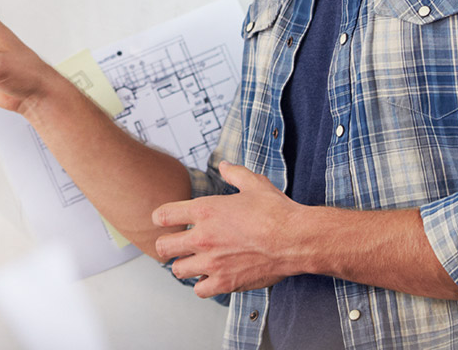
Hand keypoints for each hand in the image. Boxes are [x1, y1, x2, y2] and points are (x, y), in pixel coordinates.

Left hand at [151, 161, 304, 297]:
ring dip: (185, 265)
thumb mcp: (254, 183)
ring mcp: (212, 262)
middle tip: (177, 245)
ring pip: (178, 270)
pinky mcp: (224, 282)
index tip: (166, 221)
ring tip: (196, 261)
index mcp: (205, 209)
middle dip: (167, 245)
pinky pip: (199, 290)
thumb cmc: (277, 212)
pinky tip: (212, 276)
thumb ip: (234, 173)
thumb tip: (224, 166)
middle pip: (163, 247)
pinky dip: (203, 285)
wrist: (296, 239)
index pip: (163, 216)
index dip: (162, 218)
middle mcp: (203, 237)